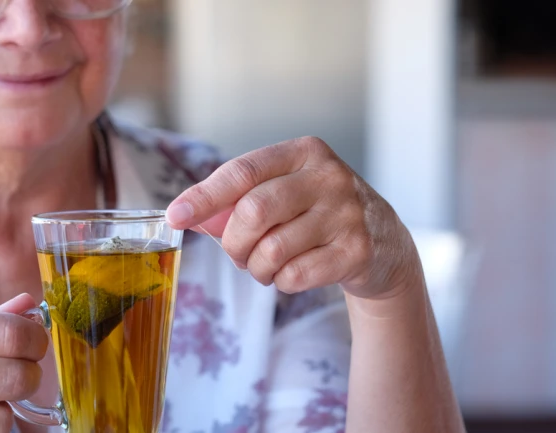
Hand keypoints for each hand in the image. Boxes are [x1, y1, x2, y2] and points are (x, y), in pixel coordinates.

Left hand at [166, 137, 422, 299]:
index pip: (242, 171)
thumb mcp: (284, 194)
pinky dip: (282, 282)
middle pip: (253, 211)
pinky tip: (292, 274)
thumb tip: (189, 216)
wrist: (384, 244)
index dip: (203, 196)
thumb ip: (238, 201)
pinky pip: (295, 275)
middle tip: (237, 254)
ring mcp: (347, 213)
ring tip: (266, 266)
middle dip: (233, 242)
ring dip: (257, 268)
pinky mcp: (357, 250)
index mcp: (304, 152)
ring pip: (272, 249)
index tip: (175, 216)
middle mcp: (329, 176)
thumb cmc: (316, 214)